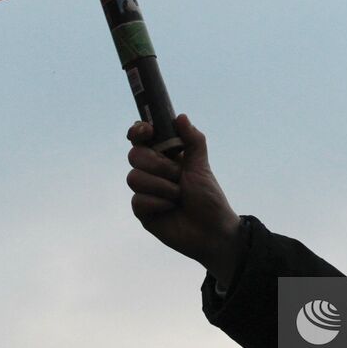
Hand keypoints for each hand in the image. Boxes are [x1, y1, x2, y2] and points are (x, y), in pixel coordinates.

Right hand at [127, 114, 241, 282]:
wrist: (212, 231)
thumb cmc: (209, 198)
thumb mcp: (202, 166)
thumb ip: (193, 140)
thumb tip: (181, 117)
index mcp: (165, 157)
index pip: (141, 137)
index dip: (138, 131)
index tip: (146, 131)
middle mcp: (152, 171)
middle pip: (134, 155)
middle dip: (158, 165)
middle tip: (177, 175)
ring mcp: (145, 191)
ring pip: (134, 178)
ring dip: (162, 186)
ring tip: (178, 196)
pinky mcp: (142, 211)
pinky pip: (138, 200)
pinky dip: (159, 203)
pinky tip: (171, 209)